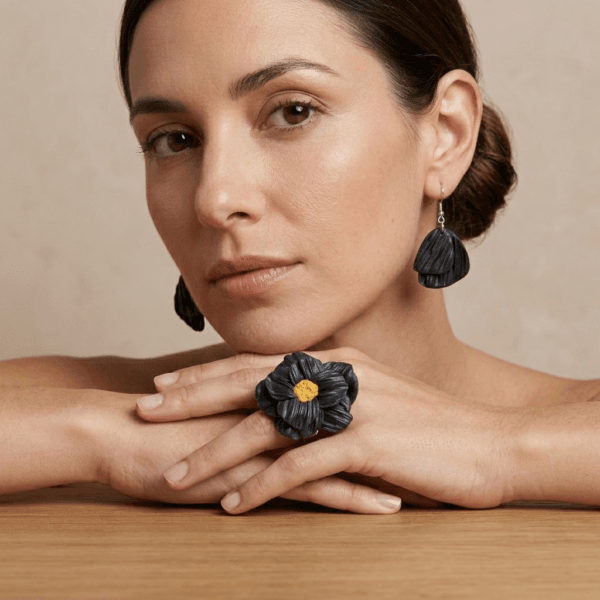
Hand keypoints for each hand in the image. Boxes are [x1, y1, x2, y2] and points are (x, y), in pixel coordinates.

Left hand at [136, 348, 521, 512]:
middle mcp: (336, 375)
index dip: (208, 372)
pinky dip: (264, 486)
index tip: (168, 382)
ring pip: (266, 427)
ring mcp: (350, 407)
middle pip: (248, 382)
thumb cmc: (428, 424)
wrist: (489, 441)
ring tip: (175, 476)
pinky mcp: (367, 443)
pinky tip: (235, 504)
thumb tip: (290, 398)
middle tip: (146, 408)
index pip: (257, 361)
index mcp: (335, 360)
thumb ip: (332, 390)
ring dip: (215, 453)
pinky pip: (301, 466)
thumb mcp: (375, 395)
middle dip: (193, 397)